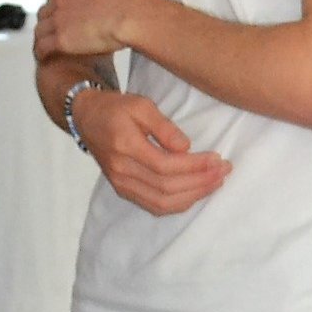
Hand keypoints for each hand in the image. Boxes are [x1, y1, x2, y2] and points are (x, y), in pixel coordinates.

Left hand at [34, 0, 145, 57]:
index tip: (59, 13)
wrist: (131, 16)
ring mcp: (59, 18)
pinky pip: (42, 47)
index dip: (56, 5)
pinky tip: (45, 58)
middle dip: (48, 21)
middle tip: (52, 31)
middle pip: (45, 11)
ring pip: (40, 29)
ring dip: (42, 38)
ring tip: (45, 47)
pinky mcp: (60, 38)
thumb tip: (104, 3)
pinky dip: (41, 52)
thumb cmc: (130, 4)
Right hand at [73, 89, 227, 215]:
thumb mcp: (141, 105)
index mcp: (125, 146)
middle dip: (200, 181)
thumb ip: (164, 126)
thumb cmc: (116, 108)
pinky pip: (154, 206)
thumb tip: (185, 148)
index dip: (195, 166)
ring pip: (162, 202)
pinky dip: (178, 204)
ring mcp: (121, 184)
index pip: (165, 165)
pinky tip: (196, 193)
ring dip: (193, 196)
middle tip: (224, 170)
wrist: (87, 119)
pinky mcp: (123, 191)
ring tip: (216, 183)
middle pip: (166, 187)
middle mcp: (121, 170)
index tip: (217, 159)